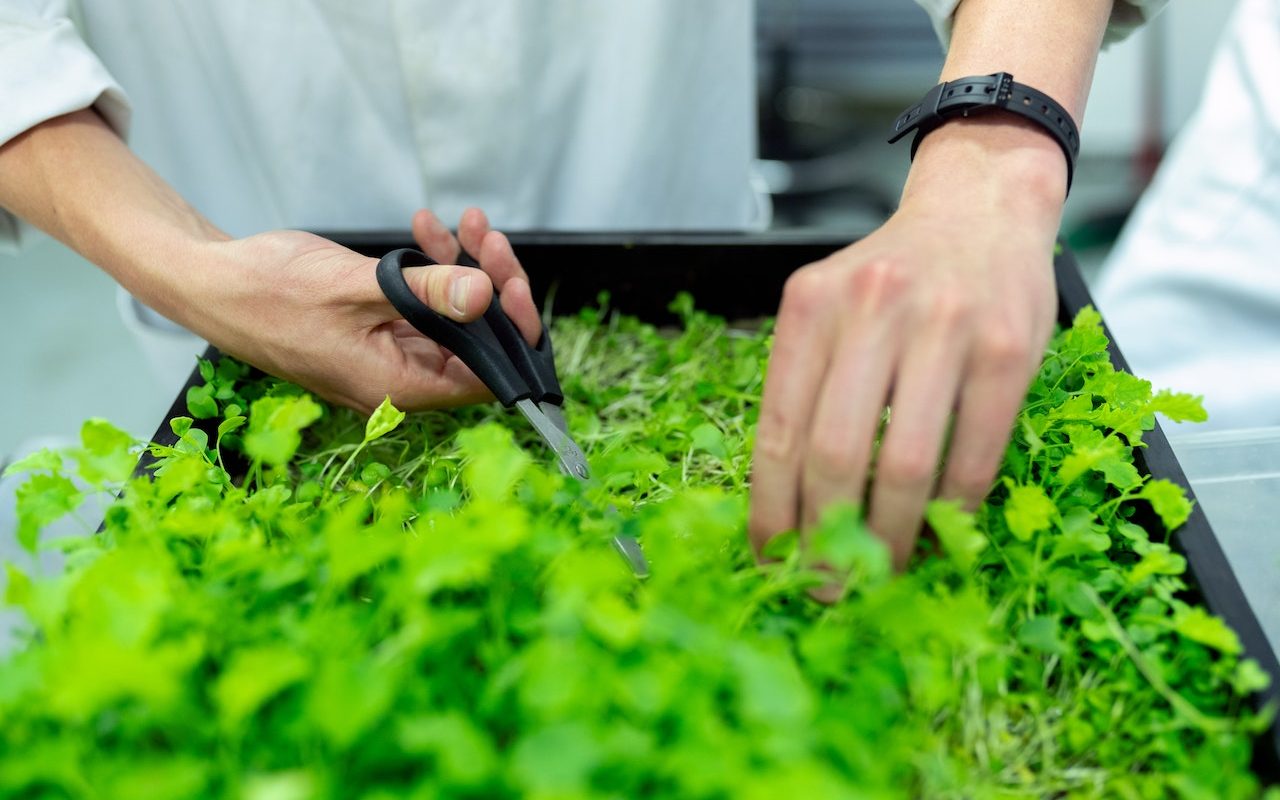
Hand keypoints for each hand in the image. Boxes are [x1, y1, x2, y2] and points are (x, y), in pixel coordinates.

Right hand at [174, 207, 539, 413]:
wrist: (211, 281)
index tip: (512, 282)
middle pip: (476, 343)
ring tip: (463, 222)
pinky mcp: (377, 332)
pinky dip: (431, 269)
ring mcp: (388, 356)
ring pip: (453, 319)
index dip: (511, 332)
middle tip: (487, 237)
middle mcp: (399, 380)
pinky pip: (423, 306)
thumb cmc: (268, 291)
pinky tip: (427, 229)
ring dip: (463, 269)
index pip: (486, 377)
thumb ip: (426, 293)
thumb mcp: (356, 286)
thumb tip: (485, 297)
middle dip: (490, 285)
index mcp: (398, 387)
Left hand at [748, 117, 1063, 576]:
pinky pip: (974, 454)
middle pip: (836, 455)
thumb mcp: (830, 308)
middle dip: (826, 536)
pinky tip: (937, 532)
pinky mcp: (1008, 349)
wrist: (979, 207)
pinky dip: (951, 509)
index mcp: (810, 306)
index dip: (771, 509)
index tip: (771, 557)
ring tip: (879, 573)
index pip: (777, 430)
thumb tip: (789, 503)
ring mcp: (944, 327)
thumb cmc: (893, 277)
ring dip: (890, 536)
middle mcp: (871, 310)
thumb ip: (808, 385)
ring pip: (907, 464)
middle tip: (826, 583)